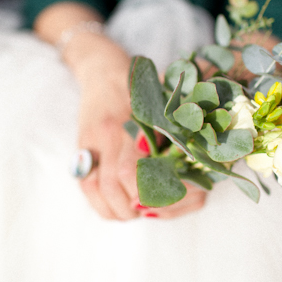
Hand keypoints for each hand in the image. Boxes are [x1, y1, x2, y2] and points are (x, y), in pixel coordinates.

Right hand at [34, 2, 206, 220]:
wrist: (101, 71)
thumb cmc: (138, 83)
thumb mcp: (161, 98)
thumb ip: (177, 126)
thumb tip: (201, 158)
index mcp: (128, 122)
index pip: (133, 170)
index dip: (153, 191)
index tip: (172, 195)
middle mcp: (105, 136)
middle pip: (116, 187)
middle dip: (141, 205)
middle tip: (160, 206)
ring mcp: (89, 146)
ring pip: (100, 193)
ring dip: (124, 211)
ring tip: (142, 209)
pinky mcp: (80, 154)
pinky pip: (87, 190)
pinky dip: (106, 207)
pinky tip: (124, 208)